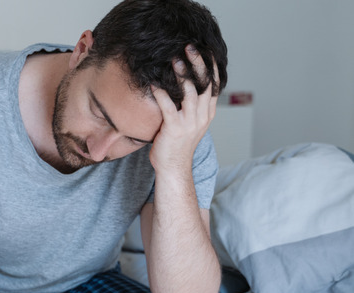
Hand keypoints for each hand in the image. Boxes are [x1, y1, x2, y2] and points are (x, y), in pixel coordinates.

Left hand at [150, 45, 218, 172]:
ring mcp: (190, 123)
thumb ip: (190, 105)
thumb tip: (183, 85)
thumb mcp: (189, 122)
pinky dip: (161, 93)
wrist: (173, 168)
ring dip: (182, 75)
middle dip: (198, 63)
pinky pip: (168, 106)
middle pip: (205, 84)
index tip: (205, 49)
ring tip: (174, 60)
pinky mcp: (175, 128)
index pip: (214, 84)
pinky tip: (153, 83)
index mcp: (207, 113)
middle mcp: (202, 116)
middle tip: (189, 47)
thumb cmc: (176, 144)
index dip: (211, 65)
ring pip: (190, 93)